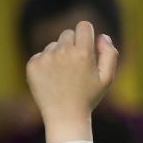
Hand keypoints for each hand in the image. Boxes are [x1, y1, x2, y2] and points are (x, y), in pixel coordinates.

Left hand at [26, 21, 118, 142]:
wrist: (64, 117)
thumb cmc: (88, 97)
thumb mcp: (107, 78)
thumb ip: (110, 54)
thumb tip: (102, 36)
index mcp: (83, 53)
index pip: (84, 26)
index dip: (87, 34)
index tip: (87, 46)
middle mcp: (63, 52)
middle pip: (68, 33)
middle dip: (73, 45)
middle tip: (76, 66)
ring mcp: (46, 58)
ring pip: (53, 45)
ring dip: (59, 55)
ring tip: (64, 77)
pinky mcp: (33, 65)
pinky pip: (41, 55)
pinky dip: (46, 65)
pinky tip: (52, 80)